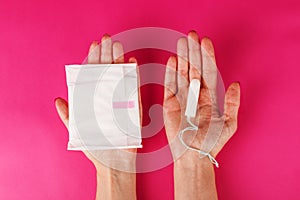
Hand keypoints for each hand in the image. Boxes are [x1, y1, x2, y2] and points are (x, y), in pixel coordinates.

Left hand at [55, 35, 137, 199]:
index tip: (93, 46)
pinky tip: (131, 62)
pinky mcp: (133, 106)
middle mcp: (107, 98)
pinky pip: (133, 88)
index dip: (92, 60)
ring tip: (118, 45)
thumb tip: (58, 100)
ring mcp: (121, 100)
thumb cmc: (97, 147)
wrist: (114, 162)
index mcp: (94, 101)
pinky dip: (132, 75)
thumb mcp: (78, 131)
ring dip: (119, 60)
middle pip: (107, 71)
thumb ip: (68, 116)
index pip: (92, 76)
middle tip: (106, 38)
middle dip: (106, 53)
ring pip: (120, 76)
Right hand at [163, 31, 239, 199]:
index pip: (208, 72)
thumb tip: (235, 83)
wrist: (193, 155)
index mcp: (209, 96)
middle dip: (193, 51)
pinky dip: (170, 73)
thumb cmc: (211, 142)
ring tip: (182, 42)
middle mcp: (195, 94)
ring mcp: (181, 97)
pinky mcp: (169, 103)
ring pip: (182, 73)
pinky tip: (173, 61)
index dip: (207, 57)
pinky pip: (170, 85)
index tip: (206, 42)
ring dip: (182, 57)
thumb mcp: (229, 123)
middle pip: (194, 68)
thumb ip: (232, 103)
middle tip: (191, 35)